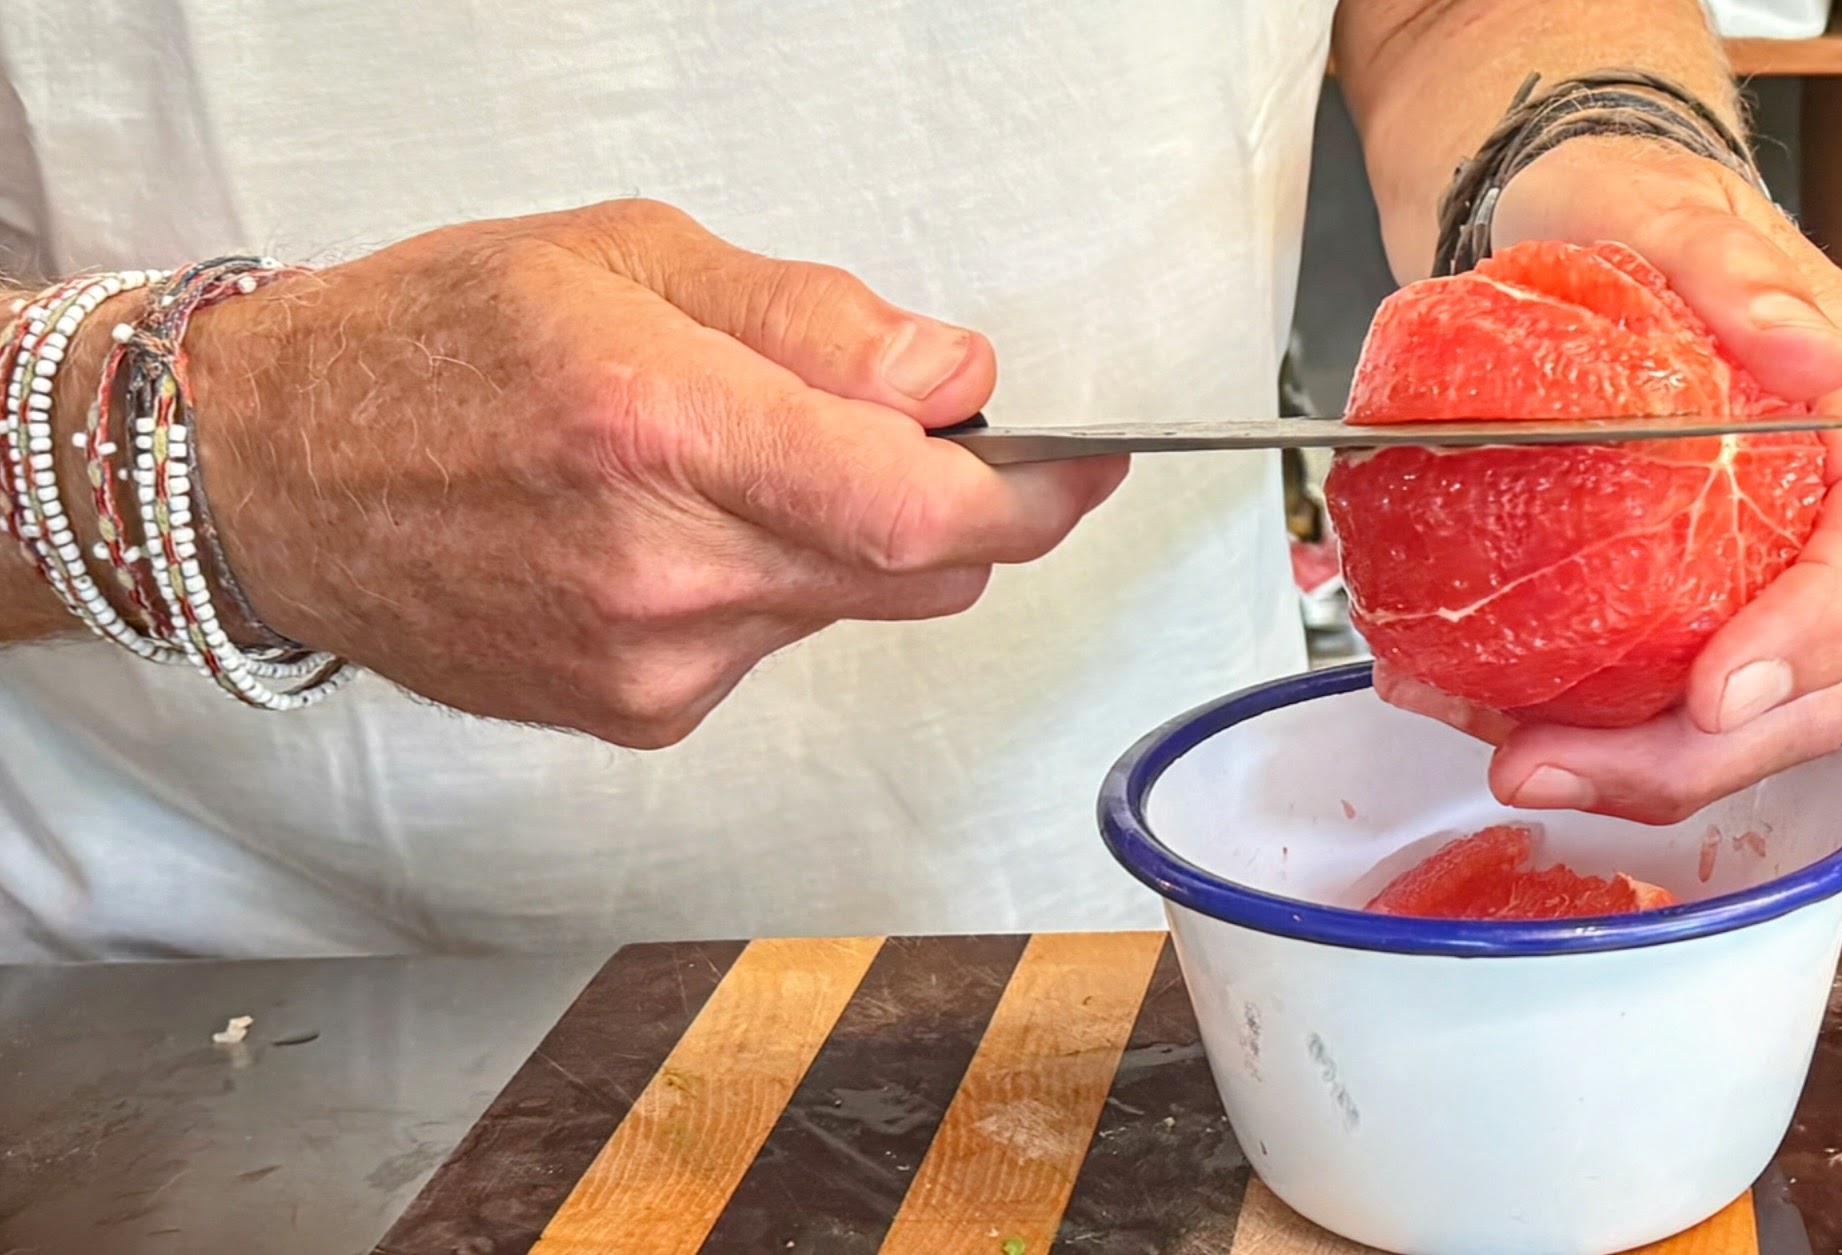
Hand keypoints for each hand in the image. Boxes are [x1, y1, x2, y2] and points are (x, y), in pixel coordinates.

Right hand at [184, 199, 1125, 746]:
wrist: (280, 478)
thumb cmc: (433, 345)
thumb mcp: (626, 257)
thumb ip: (810, 323)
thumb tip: (950, 379)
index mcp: (660, 430)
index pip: (917, 508)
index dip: (1033, 494)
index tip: (1088, 466)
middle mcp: (660, 571)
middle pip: (912, 571)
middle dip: (950, 502)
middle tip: (901, 427)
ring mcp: (649, 662)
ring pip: (849, 606)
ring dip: (845, 537)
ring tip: (729, 461)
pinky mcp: (636, 713)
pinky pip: (775, 645)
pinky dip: (772, 584)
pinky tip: (674, 532)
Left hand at [1478, 137, 1841, 823]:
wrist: (1570, 216)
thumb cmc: (1635, 206)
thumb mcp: (1671, 209)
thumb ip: (1735, 269)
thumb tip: (1817, 356)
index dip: (1810, 638)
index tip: (1719, 693)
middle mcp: (1827, 515)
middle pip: (1814, 682)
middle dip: (1694, 754)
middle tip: (1547, 764)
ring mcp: (1758, 568)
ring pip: (1736, 718)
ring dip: (1628, 766)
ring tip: (1507, 757)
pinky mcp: (1684, 598)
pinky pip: (1656, 692)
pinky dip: (1579, 726)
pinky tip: (1484, 714)